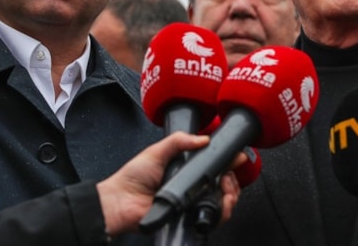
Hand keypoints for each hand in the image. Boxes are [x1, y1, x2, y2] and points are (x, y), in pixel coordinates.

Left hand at [96, 132, 243, 235]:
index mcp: (186, 170)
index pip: (214, 165)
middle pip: (224, 185)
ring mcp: (192, 203)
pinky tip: (222, 203)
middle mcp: (191, 187)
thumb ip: (179, 141)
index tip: (237, 157)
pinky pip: (212, 217)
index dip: (229, 161)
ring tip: (227, 190)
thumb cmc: (132, 178)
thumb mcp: (157, 151)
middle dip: (233, 180)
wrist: (120, 202)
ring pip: (223, 202)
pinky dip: (222, 211)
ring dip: (231, 195)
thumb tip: (204, 139)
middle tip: (230, 176)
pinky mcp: (190, 218)